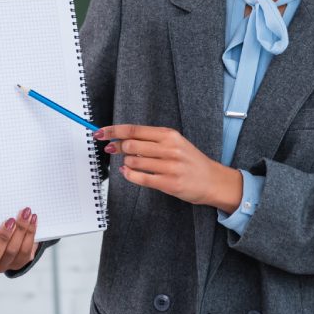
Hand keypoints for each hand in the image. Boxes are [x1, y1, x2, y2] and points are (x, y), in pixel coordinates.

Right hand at [0, 206, 37, 272]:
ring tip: (25, 213)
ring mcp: (5, 265)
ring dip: (21, 232)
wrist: (8, 229)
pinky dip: (30, 234)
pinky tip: (32, 219)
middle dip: (5, 238)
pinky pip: (26, 252)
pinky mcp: (20, 262)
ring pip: (13, 253)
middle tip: (10, 220)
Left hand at [97, 125, 242, 212]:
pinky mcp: (168, 183)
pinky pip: (140, 178)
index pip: (134, 130)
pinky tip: (127, 173)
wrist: (213, 180)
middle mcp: (169, 149)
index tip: (100, 132)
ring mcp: (169, 167)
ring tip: (129, 163)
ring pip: (133, 161)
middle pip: (131, 144)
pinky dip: (129, 175)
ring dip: (125, 163)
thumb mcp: (175, 143)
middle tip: (111, 149)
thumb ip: (151, 140)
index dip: (114, 131)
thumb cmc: (191, 161)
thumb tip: (123, 139)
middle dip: (116, 147)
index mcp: (169, 135)